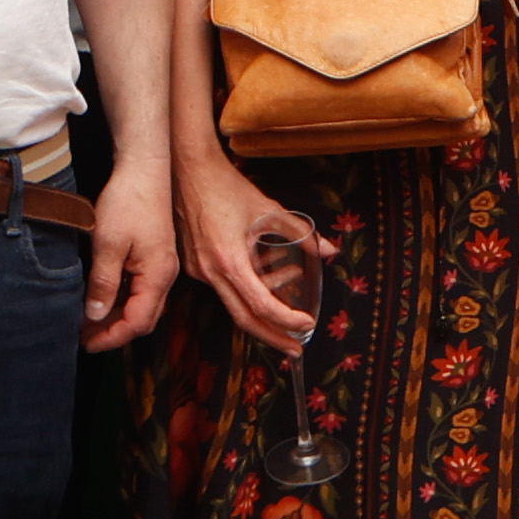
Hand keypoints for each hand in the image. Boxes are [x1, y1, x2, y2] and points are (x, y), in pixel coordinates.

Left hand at [82, 159, 182, 351]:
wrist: (144, 169)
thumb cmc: (129, 201)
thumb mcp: (108, 245)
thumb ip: (103, 284)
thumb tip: (95, 315)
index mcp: (158, 276)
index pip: (137, 323)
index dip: (111, 337)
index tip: (86, 342)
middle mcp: (165, 275)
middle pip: (143, 319)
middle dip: (113, 332)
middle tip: (83, 336)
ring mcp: (162, 266)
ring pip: (141, 305)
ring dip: (116, 316)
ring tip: (87, 320)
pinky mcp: (155, 256)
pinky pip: (140, 289)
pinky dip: (120, 300)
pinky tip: (101, 297)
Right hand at [185, 147, 324, 351]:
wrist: (188, 170)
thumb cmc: (227, 187)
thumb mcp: (269, 209)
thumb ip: (301, 233)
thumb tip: (330, 250)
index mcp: (229, 260)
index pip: (260, 304)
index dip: (285, 319)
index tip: (305, 325)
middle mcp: (210, 272)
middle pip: (243, 318)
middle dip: (272, 336)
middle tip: (295, 347)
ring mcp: (199, 271)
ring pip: (234, 302)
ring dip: (264, 303)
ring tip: (292, 280)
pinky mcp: (195, 265)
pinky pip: (225, 286)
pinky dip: (249, 286)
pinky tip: (269, 268)